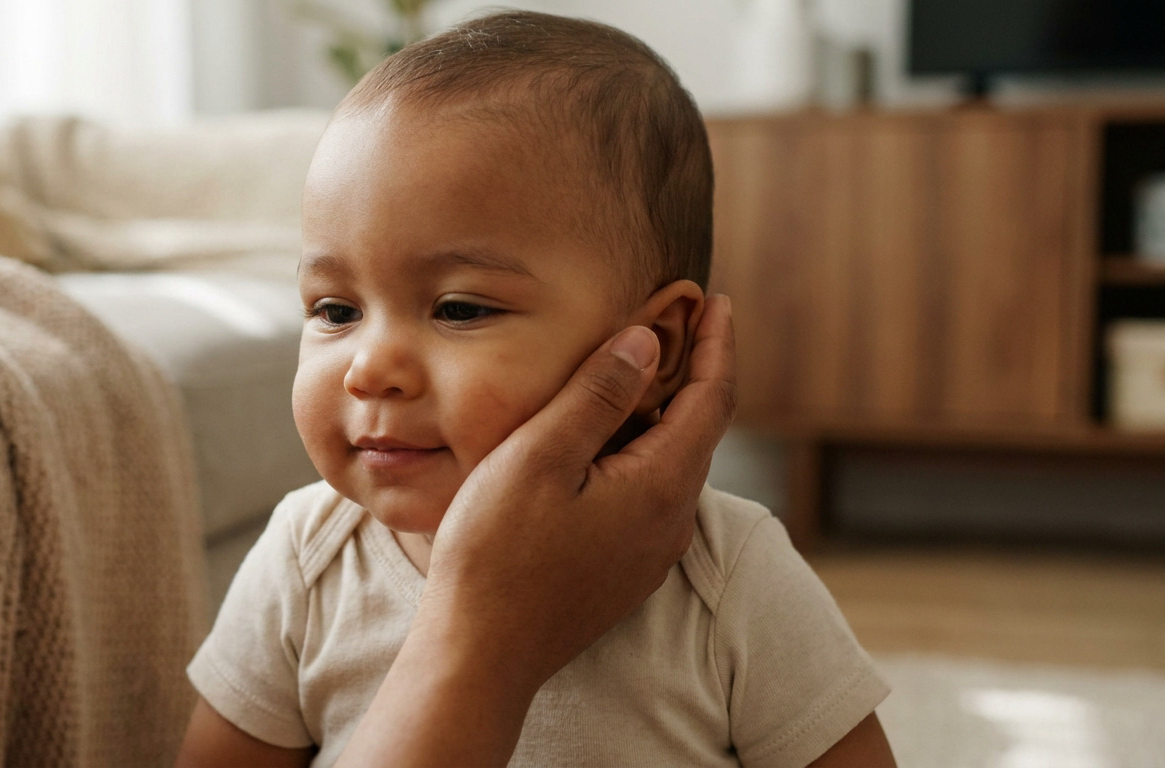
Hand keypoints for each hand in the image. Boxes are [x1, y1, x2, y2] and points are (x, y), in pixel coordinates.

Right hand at [337, 294, 735, 766]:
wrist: (480, 655)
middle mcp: (669, 522)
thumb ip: (597, 395)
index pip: (712, 399)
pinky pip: (649, 493)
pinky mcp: (624, 569)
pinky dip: (642, 449)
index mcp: (660, 487)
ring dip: (665, 412)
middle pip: (698, 430)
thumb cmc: (497, 554)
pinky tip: (608, 439)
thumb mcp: (539, 457)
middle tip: (679, 321)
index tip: (716, 301)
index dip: (717, 344)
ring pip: (672, 463)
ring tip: (642, 368)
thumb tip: (646, 341)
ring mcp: (649, 552)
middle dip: (694, 371)